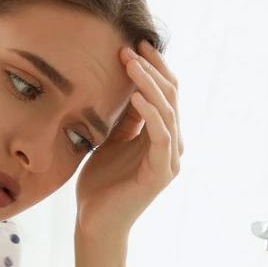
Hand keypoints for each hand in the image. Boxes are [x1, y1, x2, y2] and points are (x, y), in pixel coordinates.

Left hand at [74, 40, 183, 242]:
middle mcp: (172, 145)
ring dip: (149, 84)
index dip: (154, 67)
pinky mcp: (161, 173)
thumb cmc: (100, 183)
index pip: (166, 93)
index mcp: (162, 136)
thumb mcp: (111, 138)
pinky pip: (160, 135)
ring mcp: (169, 160)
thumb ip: (124, 115)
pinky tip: (136, 96)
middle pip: (171, 97)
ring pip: (167, 111)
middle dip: (152, 69)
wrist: (95, 222)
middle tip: (131, 47)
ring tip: (130, 63)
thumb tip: (127, 82)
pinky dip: (150, 113)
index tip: (134, 44)